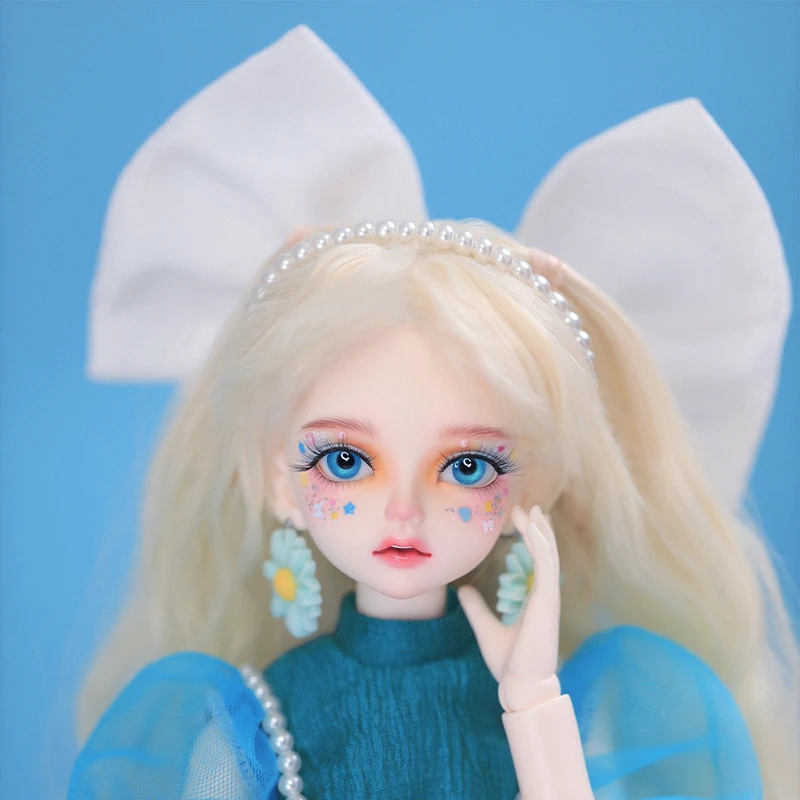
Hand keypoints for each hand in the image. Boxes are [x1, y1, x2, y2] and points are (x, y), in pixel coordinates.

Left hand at [458, 505, 561, 712]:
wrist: (519, 686)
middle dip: (537, 529)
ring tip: (532, 510)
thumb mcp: (486, 628)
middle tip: (527, 507)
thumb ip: (476, 608)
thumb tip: (462, 590)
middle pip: (544, 554)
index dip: (530, 540)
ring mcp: (548, 597)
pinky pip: (547, 565)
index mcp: (535, 601)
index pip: (536, 562)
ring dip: (540, 530)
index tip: (519, 520)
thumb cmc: (509, 664)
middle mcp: (545, 596)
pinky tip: (535, 528)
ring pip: (548, 555)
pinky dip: (542, 544)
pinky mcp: (548, 600)